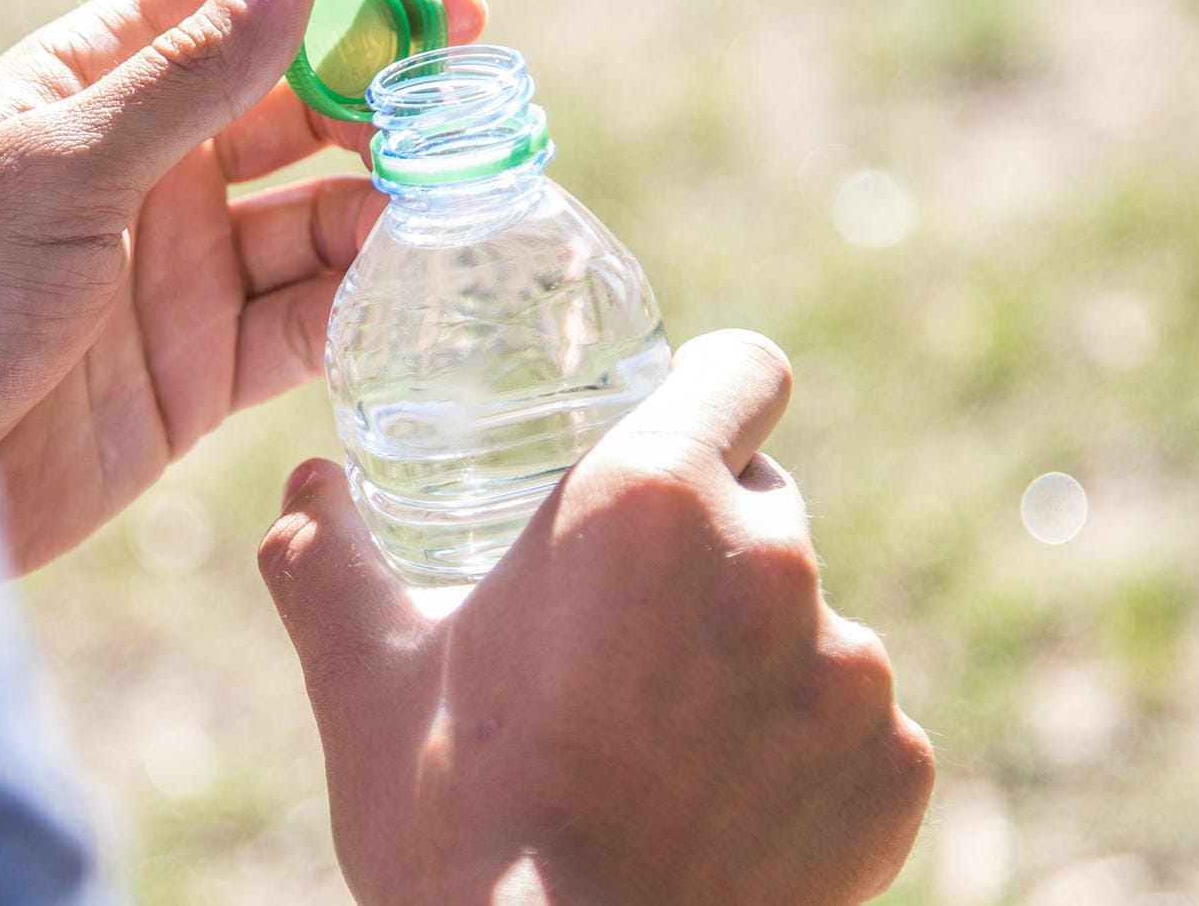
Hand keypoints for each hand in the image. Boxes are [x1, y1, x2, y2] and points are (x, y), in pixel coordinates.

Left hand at [0, 0, 486, 570]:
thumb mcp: (60, 169)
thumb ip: (187, 76)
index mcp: (97, 79)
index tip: (452, 8)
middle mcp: (150, 163)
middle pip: (299, 100)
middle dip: (386, 102)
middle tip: (463, 127)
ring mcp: (179, 267)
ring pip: (316, 214)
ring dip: (382, 206)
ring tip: (437, 214)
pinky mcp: (201, 369)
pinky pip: (305, 321)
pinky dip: (358, 305)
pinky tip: (398, 292)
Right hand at [261, 330, 934, 904]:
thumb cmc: (458, 830)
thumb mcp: (367, 683)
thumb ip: (325, 562)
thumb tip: (303, 490)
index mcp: (649, 500)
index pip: (743, 369)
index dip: (708, 393)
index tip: (669, 437)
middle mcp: (775, 563)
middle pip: (762, 499)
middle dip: (698, 546)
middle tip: (618, 629)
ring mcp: (853, 671)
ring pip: (806, 621)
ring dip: (748, 654)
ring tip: (658, 740)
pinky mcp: (895, 770)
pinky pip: (855, 725)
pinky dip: (800, 751)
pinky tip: (718, 807)